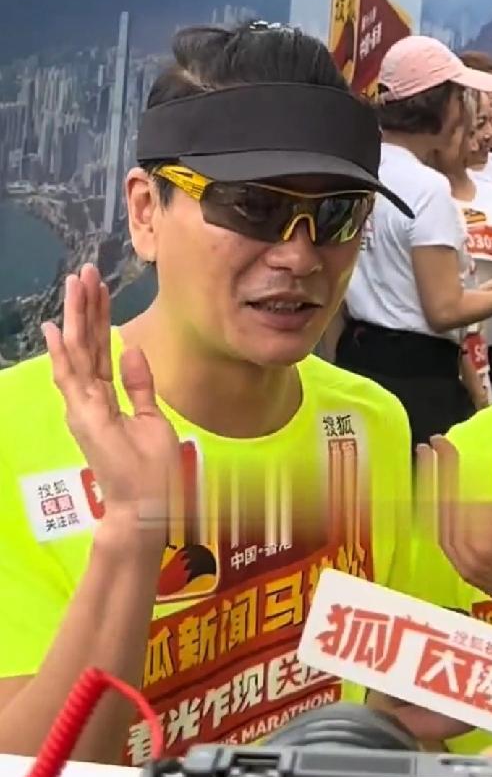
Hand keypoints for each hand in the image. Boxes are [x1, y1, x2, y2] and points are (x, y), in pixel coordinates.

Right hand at [41, 265, 180, 545]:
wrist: (146, 505)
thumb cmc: (151, 470)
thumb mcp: (152, 418)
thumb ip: (141, 385)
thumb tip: (134, 350)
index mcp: (105, 398)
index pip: (100, 349)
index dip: (99, 317)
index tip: (99, 287)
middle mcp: (89, 398)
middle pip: (86, 343)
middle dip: (85, 306)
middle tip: (85, 271)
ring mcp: (84, 406)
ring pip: (76, 351)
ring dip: (75, 316)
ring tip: (75, 282)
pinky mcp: (84, 416)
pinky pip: (71, 377)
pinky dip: (62, 352)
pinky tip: (55, 327)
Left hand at [422, 437, 491, 620]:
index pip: (466, 488)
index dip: (449, 462)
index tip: (440, 441)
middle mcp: (476, 546)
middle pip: (445, 502)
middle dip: (433, 471)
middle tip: (426, 447)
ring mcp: (466, 561)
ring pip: (438, 520)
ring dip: (429, 491)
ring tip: (425, 466)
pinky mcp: (462, 570)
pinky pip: (441, 538)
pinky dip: (434, 515)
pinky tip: (432, 498)